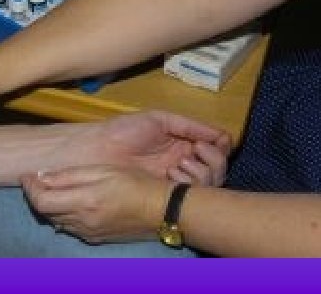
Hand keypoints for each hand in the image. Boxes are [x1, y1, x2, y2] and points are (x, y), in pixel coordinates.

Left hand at [22, 165, 171, 243]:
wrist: (162, 210)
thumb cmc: (134, 183)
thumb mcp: (102, 171)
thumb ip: (69, 176)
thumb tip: (41, 177)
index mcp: (82, 202)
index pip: (40, 201)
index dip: (29, 188)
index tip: (27, 175)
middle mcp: (81, 222)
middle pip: (45, 213)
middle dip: (36, 195)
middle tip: (36, 179)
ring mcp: (88, 233)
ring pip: (56, 221)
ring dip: (49, 206)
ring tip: (52, 189)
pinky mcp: (96, 239)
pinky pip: (70, 228)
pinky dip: (63, 215)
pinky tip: (70, 204)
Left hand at [92, 111, 230, 185]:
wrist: (97, 151)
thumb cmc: (123, 131)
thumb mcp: (159, 120)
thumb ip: (189, 126)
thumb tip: (223, 134)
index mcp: (183, 146)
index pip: (217, 150)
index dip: (220, 147)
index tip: (209, 142)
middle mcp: (184, 166)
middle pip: (218, 170)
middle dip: (214, 160)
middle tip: (196, 150)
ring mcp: (176, 183)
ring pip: (209, 185)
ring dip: (202, 172)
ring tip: (179, 163)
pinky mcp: (166, 198)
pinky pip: (190, 197)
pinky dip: (189, 184)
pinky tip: (172, 175)